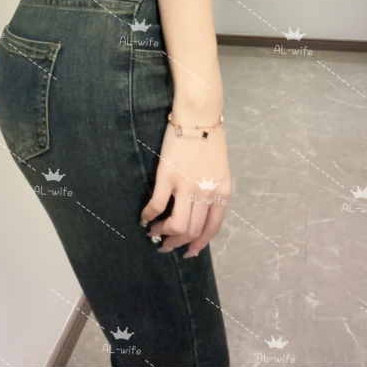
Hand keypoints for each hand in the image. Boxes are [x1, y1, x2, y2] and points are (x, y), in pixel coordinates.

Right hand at [140, 121, 230, 256]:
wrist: (199, 115)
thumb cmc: (211, 138)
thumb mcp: (221, 170)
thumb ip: (213, 191)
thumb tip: (199, 211)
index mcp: (222, 192)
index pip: (212, 229)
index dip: (199, 244)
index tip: (189, 251)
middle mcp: (207, 194)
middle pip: (192, 232)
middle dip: (177, 243)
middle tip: (166, 244)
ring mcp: (187, 186)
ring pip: (176, 225)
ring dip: (164, 233)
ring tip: (155, 232)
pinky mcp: (167, 176)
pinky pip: (156, 205)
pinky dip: (148, 216)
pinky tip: (144, 218)